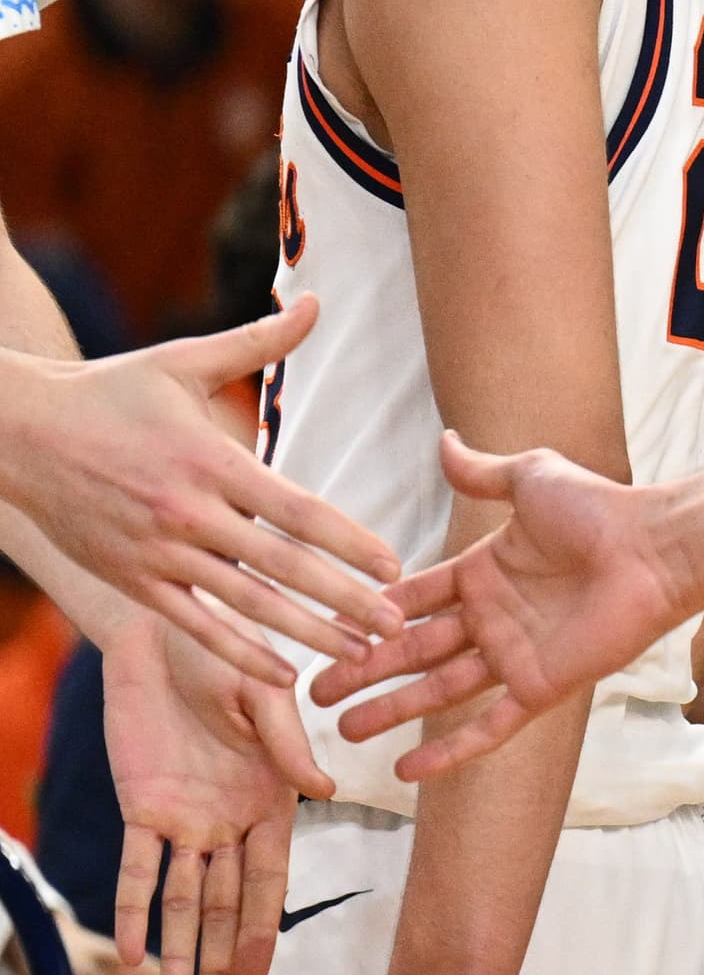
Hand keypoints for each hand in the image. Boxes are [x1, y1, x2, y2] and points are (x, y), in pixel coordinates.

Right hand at [6, 298, 398, 675]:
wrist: (19, 433)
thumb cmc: (111, 392)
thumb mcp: (183, 361)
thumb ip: (257, 341)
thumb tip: (314, 299)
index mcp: (210, 461)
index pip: (295, 510)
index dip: (348, 541)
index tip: (392, 565)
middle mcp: (186, 513)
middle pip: (280, 566)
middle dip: (342, 599)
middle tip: (394, 625)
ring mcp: (157, 552)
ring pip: (243, 604)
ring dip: (304, 633)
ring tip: (357, 654)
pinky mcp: (131, 579)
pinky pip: (194, 625)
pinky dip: (238, 653)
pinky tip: (283, 674)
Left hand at [101, 622, 323, 974]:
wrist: (164, 624)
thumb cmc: (231, 646)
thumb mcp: (268, 692)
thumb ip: (289, 744)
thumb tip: (325, 790)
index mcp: (274, 797)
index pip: (268, 879)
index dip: (261, 930)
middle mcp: (231, 819)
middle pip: (223, 908)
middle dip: (220, 967)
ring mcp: (185, 817)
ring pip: (180, 903)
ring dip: (178, 957)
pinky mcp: (140, 805)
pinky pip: (136, 869)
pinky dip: (133, 912)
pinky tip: (134, 954)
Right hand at [312, 434, 687, 775]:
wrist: (654, 549)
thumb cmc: (601, 509)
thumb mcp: (530, 479)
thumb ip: (482, 474)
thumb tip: (446, 440)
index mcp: (485, 573)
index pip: (413, 599)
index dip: (369, 613)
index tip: (321, 626)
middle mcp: (494, 618)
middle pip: (413, 649)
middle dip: (363, 669)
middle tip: (314, 690)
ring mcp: (515, 655)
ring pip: (437, 690)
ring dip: (390, 710)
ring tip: (340, 729)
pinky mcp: (541, 686)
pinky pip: (489, 727)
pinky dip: (449, 751)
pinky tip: (404, 772)